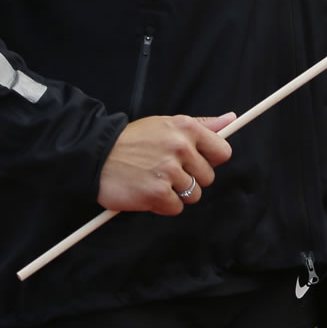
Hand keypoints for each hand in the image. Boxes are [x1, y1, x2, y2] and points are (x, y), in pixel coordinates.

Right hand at [98, 112, 235, 214]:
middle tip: (166, 171)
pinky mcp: (157, 194)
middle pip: (208, 177)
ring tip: (155, 180)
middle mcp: (180, 148)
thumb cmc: (134, 140)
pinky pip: (176, 208)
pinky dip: (163, 205)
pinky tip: (147, 191)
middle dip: (190, 178)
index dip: (210, 160)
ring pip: (193, 195)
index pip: (222, 152)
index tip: (196, 162)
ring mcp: (169, 171)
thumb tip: (231, 120)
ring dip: (176, 193)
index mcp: (187, 128)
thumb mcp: (168, 124)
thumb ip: (203, 125)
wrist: (96, 155)